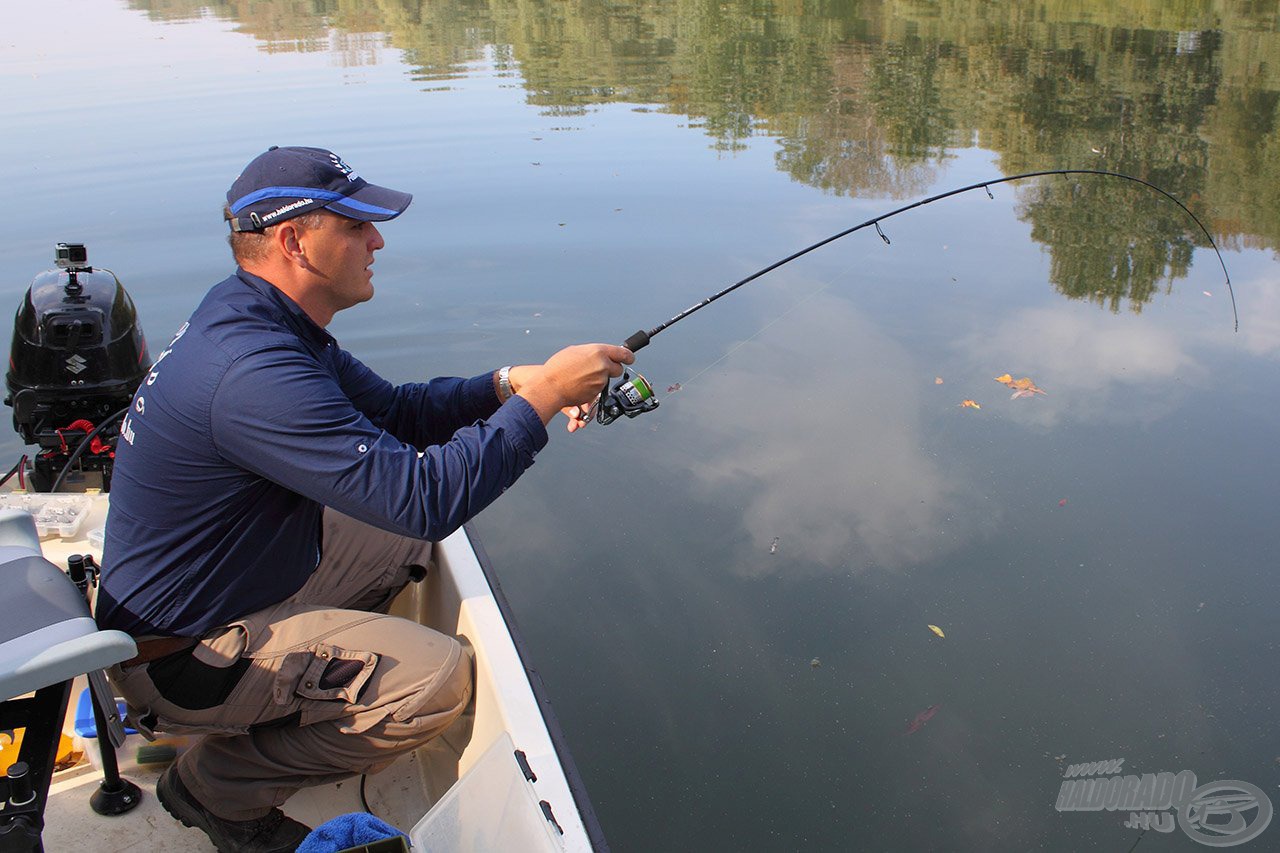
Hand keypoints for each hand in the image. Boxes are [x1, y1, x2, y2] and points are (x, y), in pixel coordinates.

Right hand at [509, 344, 633, 426]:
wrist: (550, 386)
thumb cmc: (558, 368)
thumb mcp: (576, 351)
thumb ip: (593, 353)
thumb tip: (601, 354)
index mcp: (598, 352)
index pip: (623, 353)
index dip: (628, 356)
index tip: (629, 358)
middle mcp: (603, 366)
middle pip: (618, 369)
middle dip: (612, 369)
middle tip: (600, 368)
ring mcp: (601, 381)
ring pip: (607, 380)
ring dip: (599, 379)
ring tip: (582, 376)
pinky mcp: (597, 393)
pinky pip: (599, 389)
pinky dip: (592, 387)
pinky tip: (580, 384)